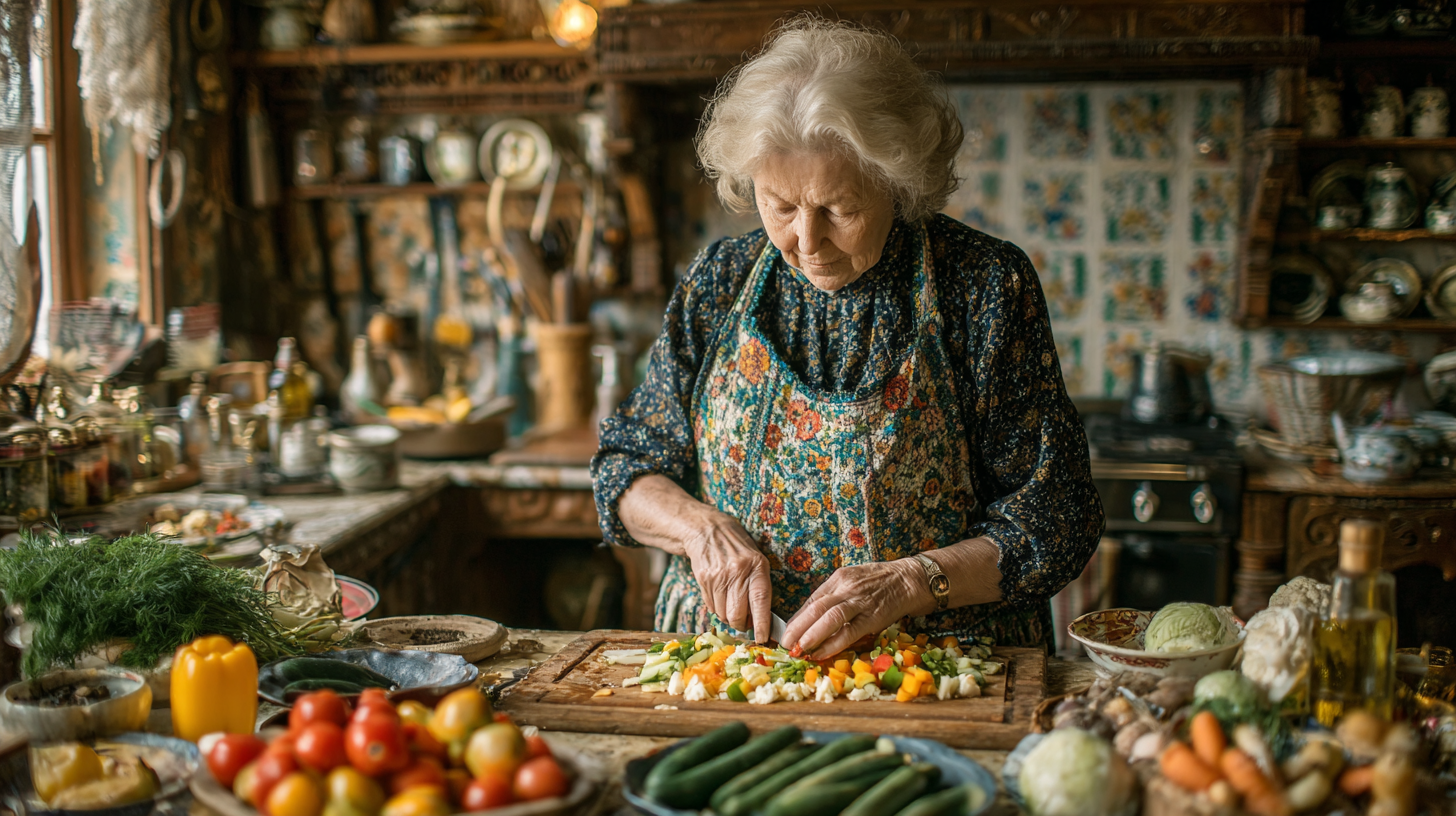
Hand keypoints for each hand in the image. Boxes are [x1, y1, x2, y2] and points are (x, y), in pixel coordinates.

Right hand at [680, 506, 772, 642]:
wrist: (707, 529)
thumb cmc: (738, 547)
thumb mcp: (756, 560)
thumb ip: (759, 586)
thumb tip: (759, 619)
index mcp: (756, 566)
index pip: (760, 602)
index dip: (762, 624)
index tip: (763, 638)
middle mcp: (737, 572)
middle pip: (737, 614)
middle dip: (741, 625)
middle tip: (744, 622)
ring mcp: (718, 576)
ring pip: (723, 614)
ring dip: (727, 616)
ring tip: (731, 603)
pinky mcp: (703, 579)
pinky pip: (711, 606)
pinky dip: (716, 607)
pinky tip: (720, 594)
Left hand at [781, 559, 933, 659]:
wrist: (908, 580)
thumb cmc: (878, 582)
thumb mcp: (851, 580)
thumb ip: (832, 595)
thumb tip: (808, 617)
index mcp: (838, 578)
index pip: (812, 600)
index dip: (796, 618)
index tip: (784, 633)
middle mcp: (846, 588)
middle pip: (816, 608)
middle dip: (797, 627)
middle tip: (785, 643)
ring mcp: (860, 602)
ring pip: (830, 618)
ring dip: (812, 635)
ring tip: (799, 649)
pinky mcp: (873, 617)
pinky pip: (850, 632)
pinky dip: (833, 643)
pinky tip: (821, 653)